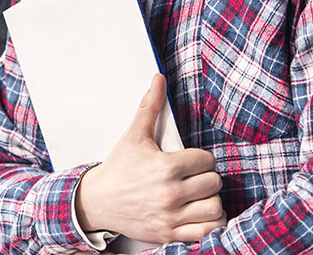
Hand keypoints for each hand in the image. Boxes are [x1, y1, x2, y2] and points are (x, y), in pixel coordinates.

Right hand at [75, 74, 225, 243]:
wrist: (97, 201)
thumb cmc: (118, 168)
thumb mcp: (134, 135)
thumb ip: (150, 107)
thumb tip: (159, 79)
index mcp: (165, 167)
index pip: (206, 160)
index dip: (201, 159)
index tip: (191, 162)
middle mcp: (170, 193)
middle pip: (213, 182)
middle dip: (206, 178)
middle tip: (194, 177)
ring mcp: (171, 216)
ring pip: (214, 207)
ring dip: (210, 201)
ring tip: (200, 195)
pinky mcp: (170, 234)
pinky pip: (207, 231)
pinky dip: (210, 224)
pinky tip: (200, 214)